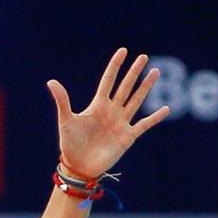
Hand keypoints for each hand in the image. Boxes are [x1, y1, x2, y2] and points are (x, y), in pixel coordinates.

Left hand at [48, 48, 168, 179]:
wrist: (79, 166)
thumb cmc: (70, 143)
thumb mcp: (66, 120)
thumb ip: (62, 100)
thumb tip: (51, 81)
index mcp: (97, 105)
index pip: (108, 81)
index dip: (115, 66)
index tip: (123, 51)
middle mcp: (111, 111)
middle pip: (125, 87)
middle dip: (134, 72)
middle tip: (144, 56)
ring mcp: (121, 123)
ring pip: (136, 100)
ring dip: (146, 87)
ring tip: (155, 72)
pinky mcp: (128, 137)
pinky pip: (144, 124)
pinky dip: (155, 118)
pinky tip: (166, 109)